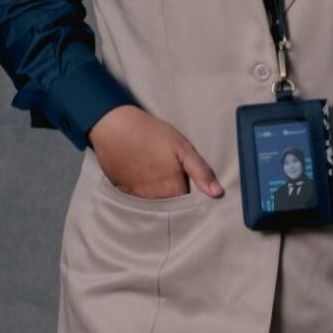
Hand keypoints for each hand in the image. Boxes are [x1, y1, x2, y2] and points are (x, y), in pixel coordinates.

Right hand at [88, 106, 223, 199]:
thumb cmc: (151, 134)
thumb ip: (201, 172)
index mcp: (172, 189)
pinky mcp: (122, 190)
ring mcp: (136, 196)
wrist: (114, 127)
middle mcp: (154, 199)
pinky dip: (141, 190)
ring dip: (157, 194)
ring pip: (153, 202)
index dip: (190, 193)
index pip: (187, 203)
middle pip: (169, 205)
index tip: (190, 184)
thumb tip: (218, 194)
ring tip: (156, 174)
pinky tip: (140, 173)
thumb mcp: (182, 147)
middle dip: (173, 196)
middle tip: (171, 175)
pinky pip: (136, 197)